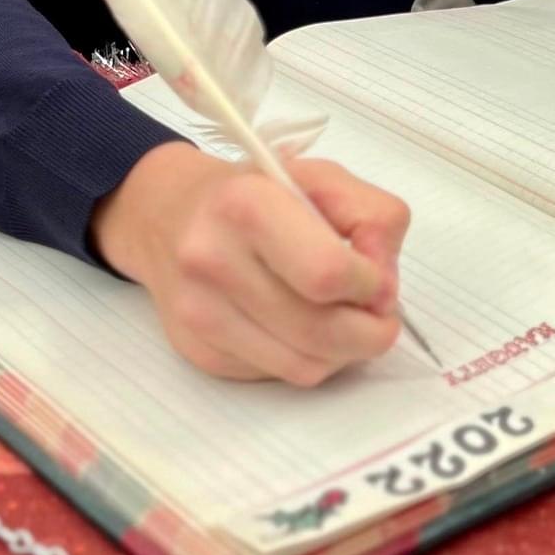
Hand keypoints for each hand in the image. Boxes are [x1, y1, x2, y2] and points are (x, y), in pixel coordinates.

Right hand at [91, 141, 409, 385]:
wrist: (170, 216)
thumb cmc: (258, 195)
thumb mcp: (324, 179)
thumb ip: (374, 219)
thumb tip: (384, 288)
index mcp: (247, 205)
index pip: (327, 273)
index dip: (370, 286)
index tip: (377, 279)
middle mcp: (213, 260)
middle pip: (322, 332)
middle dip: (371, 332)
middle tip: (378, 315)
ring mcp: (200, 312)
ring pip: (305, 367)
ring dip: (342, 352)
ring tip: (342, 319)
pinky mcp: (199, 352)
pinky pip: (278, 376)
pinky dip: (306, 358)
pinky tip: (299, 327)